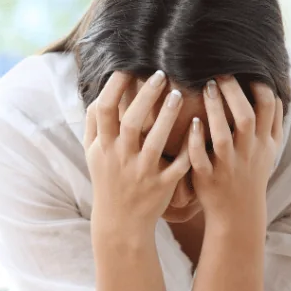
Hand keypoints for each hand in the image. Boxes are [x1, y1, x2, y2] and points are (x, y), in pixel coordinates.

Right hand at [85, 71, 191, 236]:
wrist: (121, 223)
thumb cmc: (108, 181)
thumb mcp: (93, 154)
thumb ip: (93, 124)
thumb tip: (99, 94)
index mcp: (103, 147)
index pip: (104, 109)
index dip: (115, 86)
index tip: (130, 67)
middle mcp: (121, 158)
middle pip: (132, 121)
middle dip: (146, 95)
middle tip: (162, 74)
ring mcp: (142, 172)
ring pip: (155, 140)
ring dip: (167, 115)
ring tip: (179, 94)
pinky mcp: (162, 185)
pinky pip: (177, 163)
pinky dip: (188, 146)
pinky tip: (198, 126)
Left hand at [188, 77, 282, 230]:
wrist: (238, 214)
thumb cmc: (252, 173)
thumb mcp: (270, 150)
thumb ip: (273, 122)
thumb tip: (278, 90)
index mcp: (263, 142)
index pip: (268, 107)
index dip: (258, 85)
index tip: (245, 68)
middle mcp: (248, 152)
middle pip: (245, 117)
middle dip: (233, 93)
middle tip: (219, 73)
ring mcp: (227, 165)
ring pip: (222, 136)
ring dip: (214, 110)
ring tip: (206, 87)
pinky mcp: (207, 177)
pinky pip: (200, 158)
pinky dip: (196, 141)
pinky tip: (192, 123)